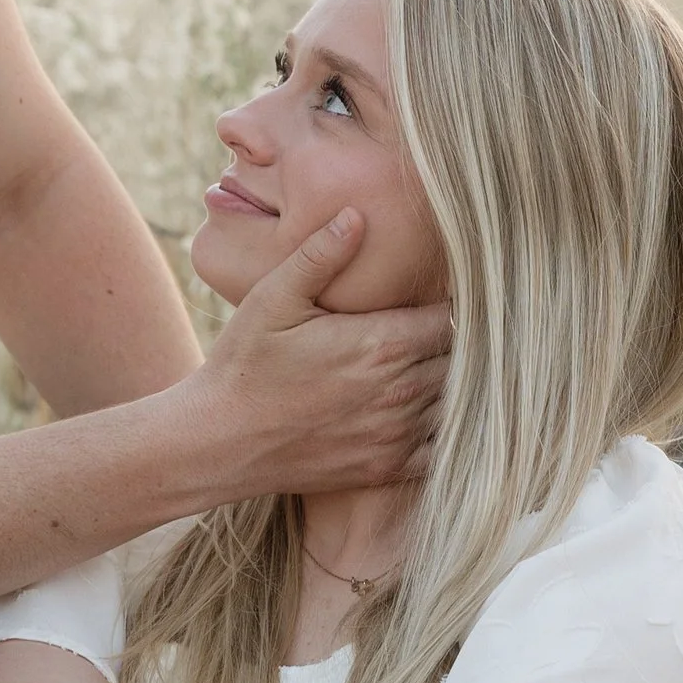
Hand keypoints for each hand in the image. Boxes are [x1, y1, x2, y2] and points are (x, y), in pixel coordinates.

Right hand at [191, 208, 449, 494]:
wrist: (219, 442)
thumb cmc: (243, 365)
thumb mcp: (273, 299)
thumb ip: (319, 255)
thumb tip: (356, 215)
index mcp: (382, 343)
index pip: (453, 317)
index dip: (454, 304)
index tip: (442, 296)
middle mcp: (400, 392)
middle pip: (463, 359)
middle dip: (456, 342)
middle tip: (441, 329)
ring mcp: (396, 435)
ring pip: (458, 403)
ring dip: (451, 384)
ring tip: (432, 366)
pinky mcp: (385, 468)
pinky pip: (441, 449)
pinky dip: (442, 431)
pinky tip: (422, 413)